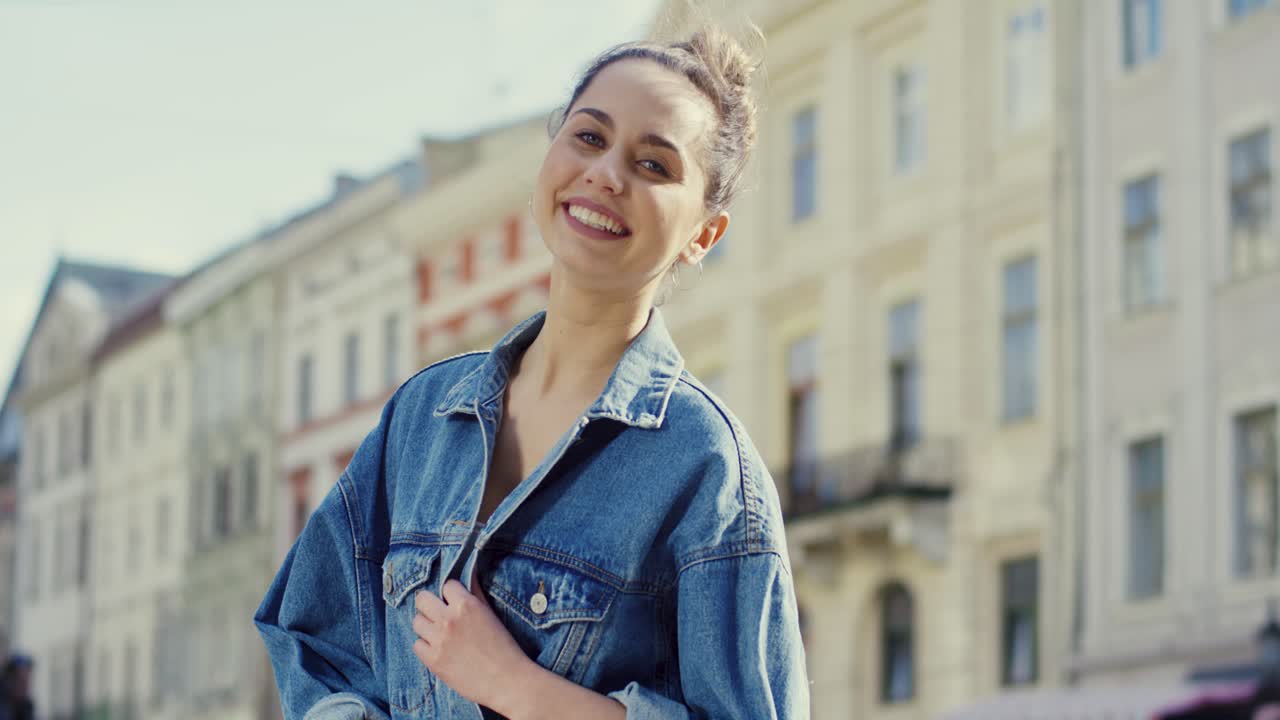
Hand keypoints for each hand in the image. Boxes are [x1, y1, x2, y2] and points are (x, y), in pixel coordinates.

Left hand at [412, 571, 530, 710]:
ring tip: (439, 634)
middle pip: (422, 600)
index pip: (446, 585)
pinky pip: (417, 645)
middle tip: (439, 615)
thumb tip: (469, 575)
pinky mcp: (433, 660)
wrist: (507, 680)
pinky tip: (439, 650)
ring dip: (426, 626)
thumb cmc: (504, 647)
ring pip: (416, 622)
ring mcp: (439, 640)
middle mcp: (449, 619)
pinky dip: (426, 646)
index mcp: (466, 605)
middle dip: (430, 605)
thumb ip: (476, 594)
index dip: (451, 594)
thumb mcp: (491, 614)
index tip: (454, 602)